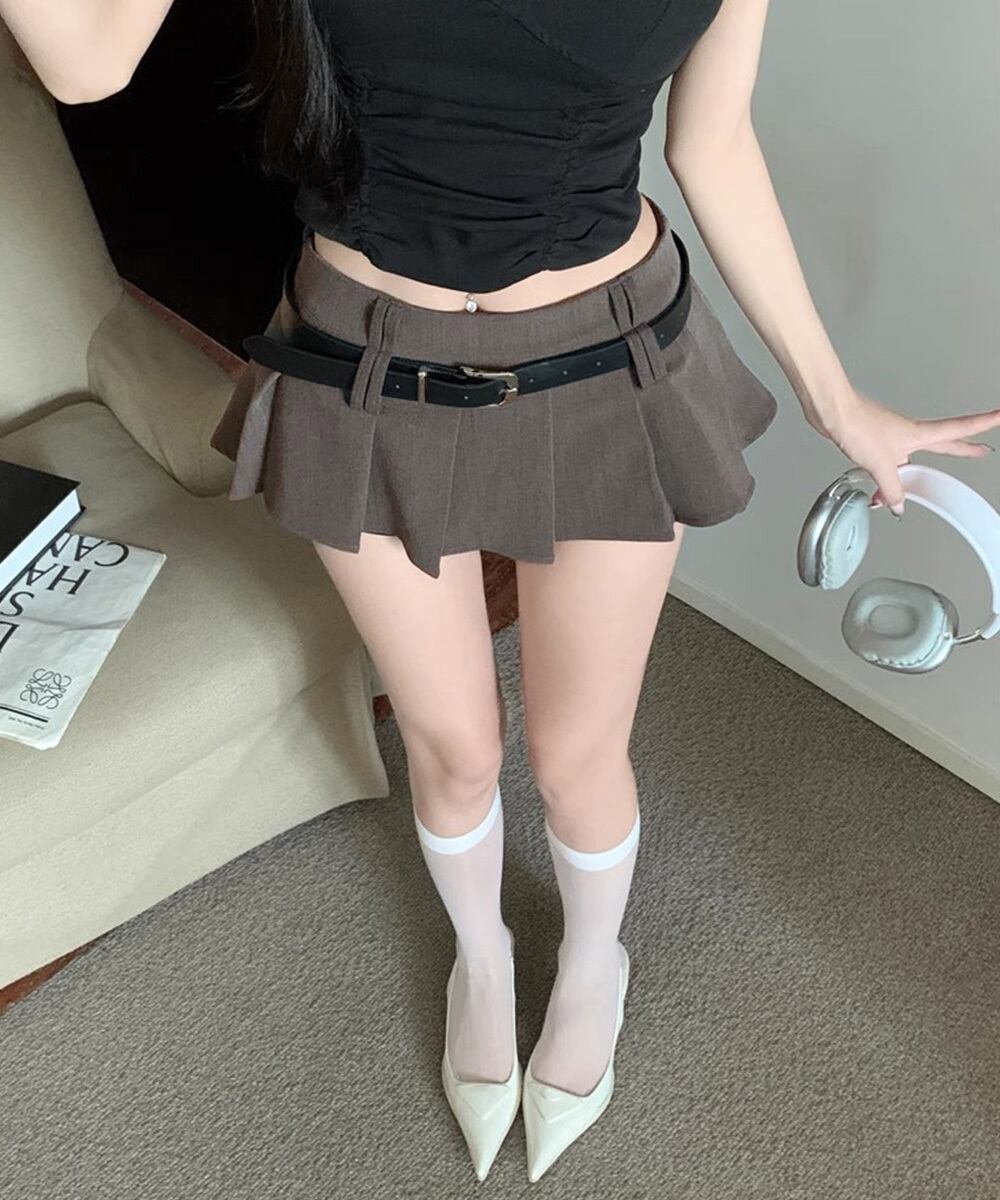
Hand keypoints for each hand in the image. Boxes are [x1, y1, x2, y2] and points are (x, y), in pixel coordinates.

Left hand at [806, 386, 999, 514]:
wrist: (832, 413)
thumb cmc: (857, 424)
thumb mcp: (880, 464)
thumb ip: (892, 488)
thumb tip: (899, 504)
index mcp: (918, 434)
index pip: (958, 430)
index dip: (982, 425)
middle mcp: (908, 434)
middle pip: (943, 443)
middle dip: (962, 448)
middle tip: (980, 449)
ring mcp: (890, 437)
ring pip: (909, 459)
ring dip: (908, 476)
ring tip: (903, 493)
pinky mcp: (873, 440)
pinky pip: (887, 463)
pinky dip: (886, 477)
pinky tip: (876, 488)